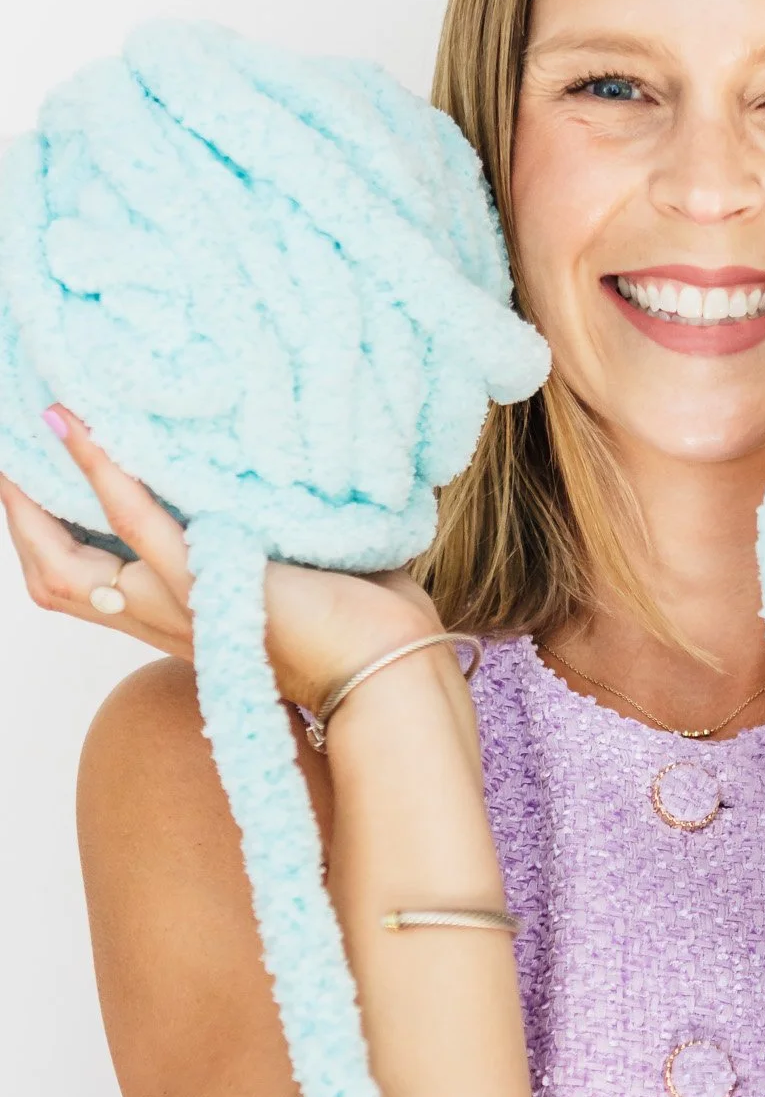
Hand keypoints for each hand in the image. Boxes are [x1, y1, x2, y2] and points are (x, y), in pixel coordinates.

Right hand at [0, 405, 447, 715]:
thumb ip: (266, 529)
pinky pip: (138, 529)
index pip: (87, 582)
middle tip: (11, 457)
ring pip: (72, 567)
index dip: (49, 533)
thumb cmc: (359, 620)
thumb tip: (275, 472)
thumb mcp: (294, 567)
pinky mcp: (210, 586)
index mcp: (180, 614)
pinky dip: (105, 476)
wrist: (393, 668)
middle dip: (22, 518)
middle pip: (55, 580)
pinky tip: (82, 428)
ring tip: (32, 428)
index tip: (38, 473)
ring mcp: (183, 605)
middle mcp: (166, 617)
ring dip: (37, 499)